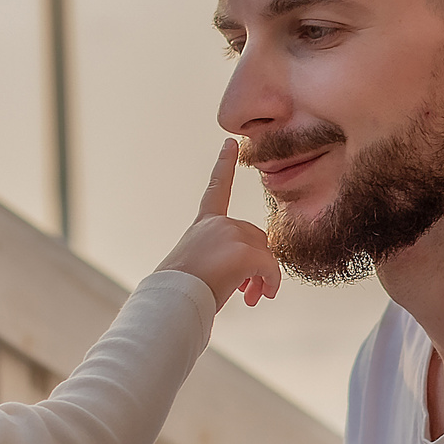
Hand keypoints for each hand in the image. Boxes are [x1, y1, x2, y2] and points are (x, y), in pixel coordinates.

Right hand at [159, 139, 281, 308]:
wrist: (173, 301)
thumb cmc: (181, 292)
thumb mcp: (199, 267)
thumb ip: (223, 259)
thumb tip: (255, 279)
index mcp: (203, 225)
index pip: (216, 188)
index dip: (224, 165)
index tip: (230, 143)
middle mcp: (217, 224)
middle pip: (256, 237)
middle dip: (259, 264)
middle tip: (250, 293)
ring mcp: (231, 235)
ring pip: (265, 254)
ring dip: (263, 278)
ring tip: (252, 298)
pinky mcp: (244, 252)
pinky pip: (271, 267)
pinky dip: (271, 283)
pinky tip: (260, 297)